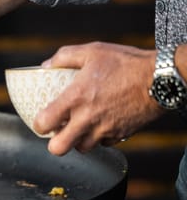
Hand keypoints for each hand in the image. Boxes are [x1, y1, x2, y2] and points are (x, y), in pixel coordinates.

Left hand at [33, 42, 163, 155]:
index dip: (38, 125)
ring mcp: (105, 129)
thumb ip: (64, 57)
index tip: (42, 121)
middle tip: (58, 132)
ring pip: (82, 148)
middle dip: (55, 143)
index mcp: (75, 98)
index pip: (44, 123)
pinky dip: (100, 138)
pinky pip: (104, 144)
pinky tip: (101, 124)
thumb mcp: (92, 51)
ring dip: (78, 140)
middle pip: (59, 148)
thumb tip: (46, 65)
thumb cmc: (127, 63)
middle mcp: (88, 118)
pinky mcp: (121, 135)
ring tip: (80, 127)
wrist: (161, 78)